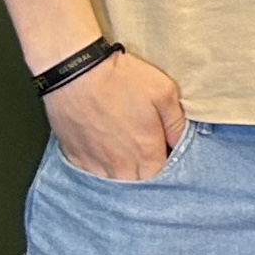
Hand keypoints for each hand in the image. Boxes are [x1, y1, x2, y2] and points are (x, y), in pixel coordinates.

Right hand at [48, 51, 188, 181]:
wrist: (74, 71)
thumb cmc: (121, 79)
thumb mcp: (164, 93)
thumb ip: (177, 124)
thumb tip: (181, 144)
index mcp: (146, 154)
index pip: (163, 177)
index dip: (165, 164)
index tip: (163, 151)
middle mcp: (120, 167)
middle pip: (138, 183)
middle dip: (145, 171)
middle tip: (143, 148)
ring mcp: (94, 165)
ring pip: (114, 181)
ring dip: (122, 171)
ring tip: (123, 149)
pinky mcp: (74, 158)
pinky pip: (91, 174)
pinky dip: (99, 166)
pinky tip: (102, 149)